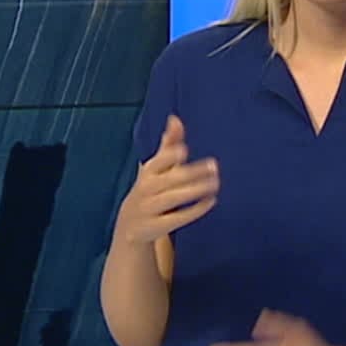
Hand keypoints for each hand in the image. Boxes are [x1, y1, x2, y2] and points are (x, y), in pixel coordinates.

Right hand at [113, 115, 218, 247]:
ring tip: (215, 183)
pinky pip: (177, 218)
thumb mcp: (156, 168)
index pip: (156, 162)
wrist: (129, 227)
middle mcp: (145, 190)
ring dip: (195, 190)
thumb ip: (168, 144)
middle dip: (191, 173)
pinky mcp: (156, 227)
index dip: (168, 157)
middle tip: (214, 166)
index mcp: (147, 173)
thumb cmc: (149, 190)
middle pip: (170, 180)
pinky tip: (211, 201)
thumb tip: (175, 118)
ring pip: (174, 198)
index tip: (184, 150)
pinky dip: (194, 210)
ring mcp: (149, 209)